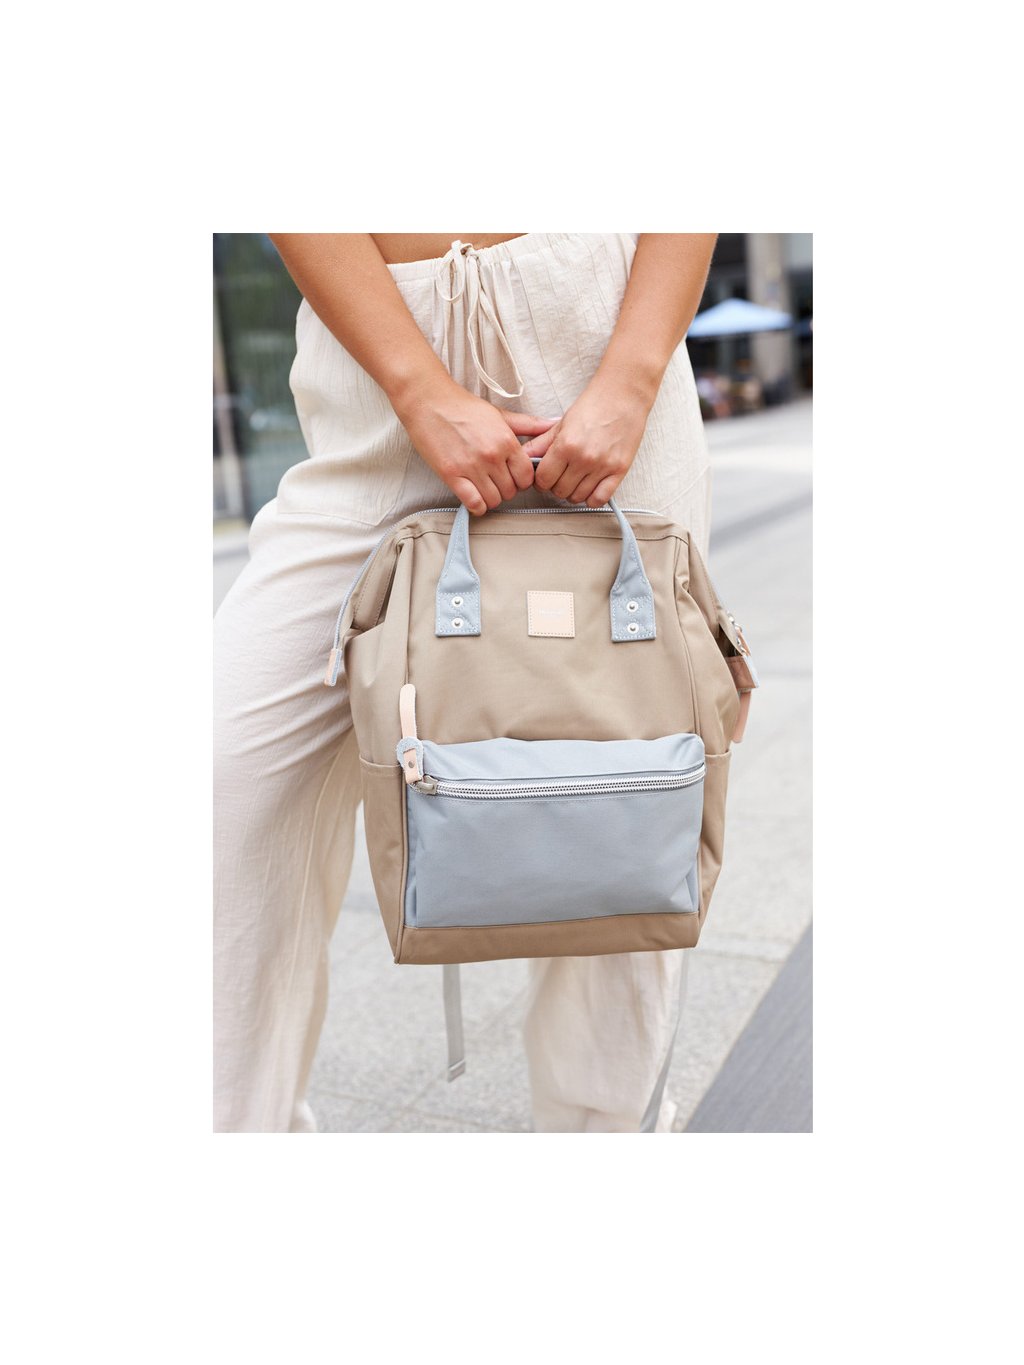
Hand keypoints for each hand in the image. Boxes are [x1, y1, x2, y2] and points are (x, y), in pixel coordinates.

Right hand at [394, 377, 555, 514]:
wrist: (429, 402)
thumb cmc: (463, 407)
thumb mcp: (500, 414)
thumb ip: (528, 424)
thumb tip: (554, 423)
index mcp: (506, 441)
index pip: (527, 477)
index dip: (522, 480)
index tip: (513, 476)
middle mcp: (492, 456)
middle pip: (511, 491)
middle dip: (506, 489)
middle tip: (497, 481)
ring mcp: (471, 467)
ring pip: (494, 500)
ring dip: (491, 498)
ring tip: (484, 488)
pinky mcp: (452, 475)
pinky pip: (474, 503)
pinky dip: (477, 506)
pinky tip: (474, 497)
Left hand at [519, 379, 652, 505]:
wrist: (623, 395)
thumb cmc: (594, 405)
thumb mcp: (562, 423)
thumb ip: (541, 443)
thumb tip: (523, 456)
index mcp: (566, 445)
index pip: (543, 479)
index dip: (540, 481)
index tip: (544, 477)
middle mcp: (583, 458)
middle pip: (559, 491)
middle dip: (556, 486)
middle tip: (560, 476)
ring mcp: (602, 466)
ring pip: (578, 497)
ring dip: (573, 493)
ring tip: (575, 480)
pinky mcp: (619, 470)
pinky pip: (600, 499)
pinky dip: (592, 498)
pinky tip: (591, 487)